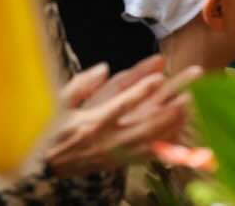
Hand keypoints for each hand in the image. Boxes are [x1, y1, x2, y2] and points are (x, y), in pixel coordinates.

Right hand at [45, 56, 201, 176]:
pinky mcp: (119, 163)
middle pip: (144, 126)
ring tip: (191, 110)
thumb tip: (105, 68)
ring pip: (151, 142)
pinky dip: (165, 144)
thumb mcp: (59, 102)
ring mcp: (115, 154)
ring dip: (172, 126)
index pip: (121, 105)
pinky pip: (148, 155)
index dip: (140, 91)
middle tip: (188, 95)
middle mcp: (107, 140)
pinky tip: (181, 132)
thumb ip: (82, 84)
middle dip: (169, 111)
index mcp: (92, 122)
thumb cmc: (51, 130)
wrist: (44, 166)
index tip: (159, 78)